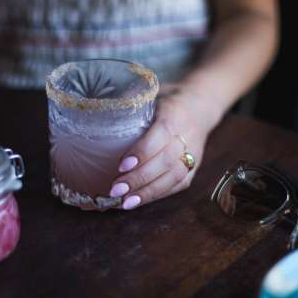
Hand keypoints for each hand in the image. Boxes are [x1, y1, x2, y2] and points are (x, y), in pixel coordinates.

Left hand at [109, 84, 220, 209]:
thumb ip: (130, 106)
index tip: (121, 165)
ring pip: (174, 177)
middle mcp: (187, 135)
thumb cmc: (166, 100)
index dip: (142, 152)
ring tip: (126, 202)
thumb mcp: (150, 95)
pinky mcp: (194, 168)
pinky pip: (178, 185)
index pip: (160, 135)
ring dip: (148, 192)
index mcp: (174, 113)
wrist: (201, 105)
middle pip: (166, 161)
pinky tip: (138, 201)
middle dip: (139, 178)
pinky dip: (157, 195)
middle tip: (116, 190)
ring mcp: (193, 153)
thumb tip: (96, 115)